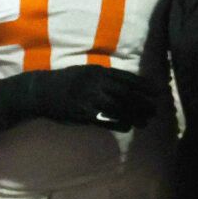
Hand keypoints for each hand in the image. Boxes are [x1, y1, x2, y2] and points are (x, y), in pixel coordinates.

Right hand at [0, 67, 166, 133]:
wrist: (41, 91)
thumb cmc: (66, 81)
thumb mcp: (86, 71)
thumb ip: (104, 76)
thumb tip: (125, 81)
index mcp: (98, 71)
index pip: (126, 77)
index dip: (143, 85)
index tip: (156, 91)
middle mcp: (96, 83)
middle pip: (126, 93)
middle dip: (143, 101)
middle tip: (156, 108)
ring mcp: (90, 99)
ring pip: (119, 108)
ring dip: (135, 114)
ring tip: (146, 120)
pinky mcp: (83, 114)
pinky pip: (106, 120)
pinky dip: (119, 123)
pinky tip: (128, 126)